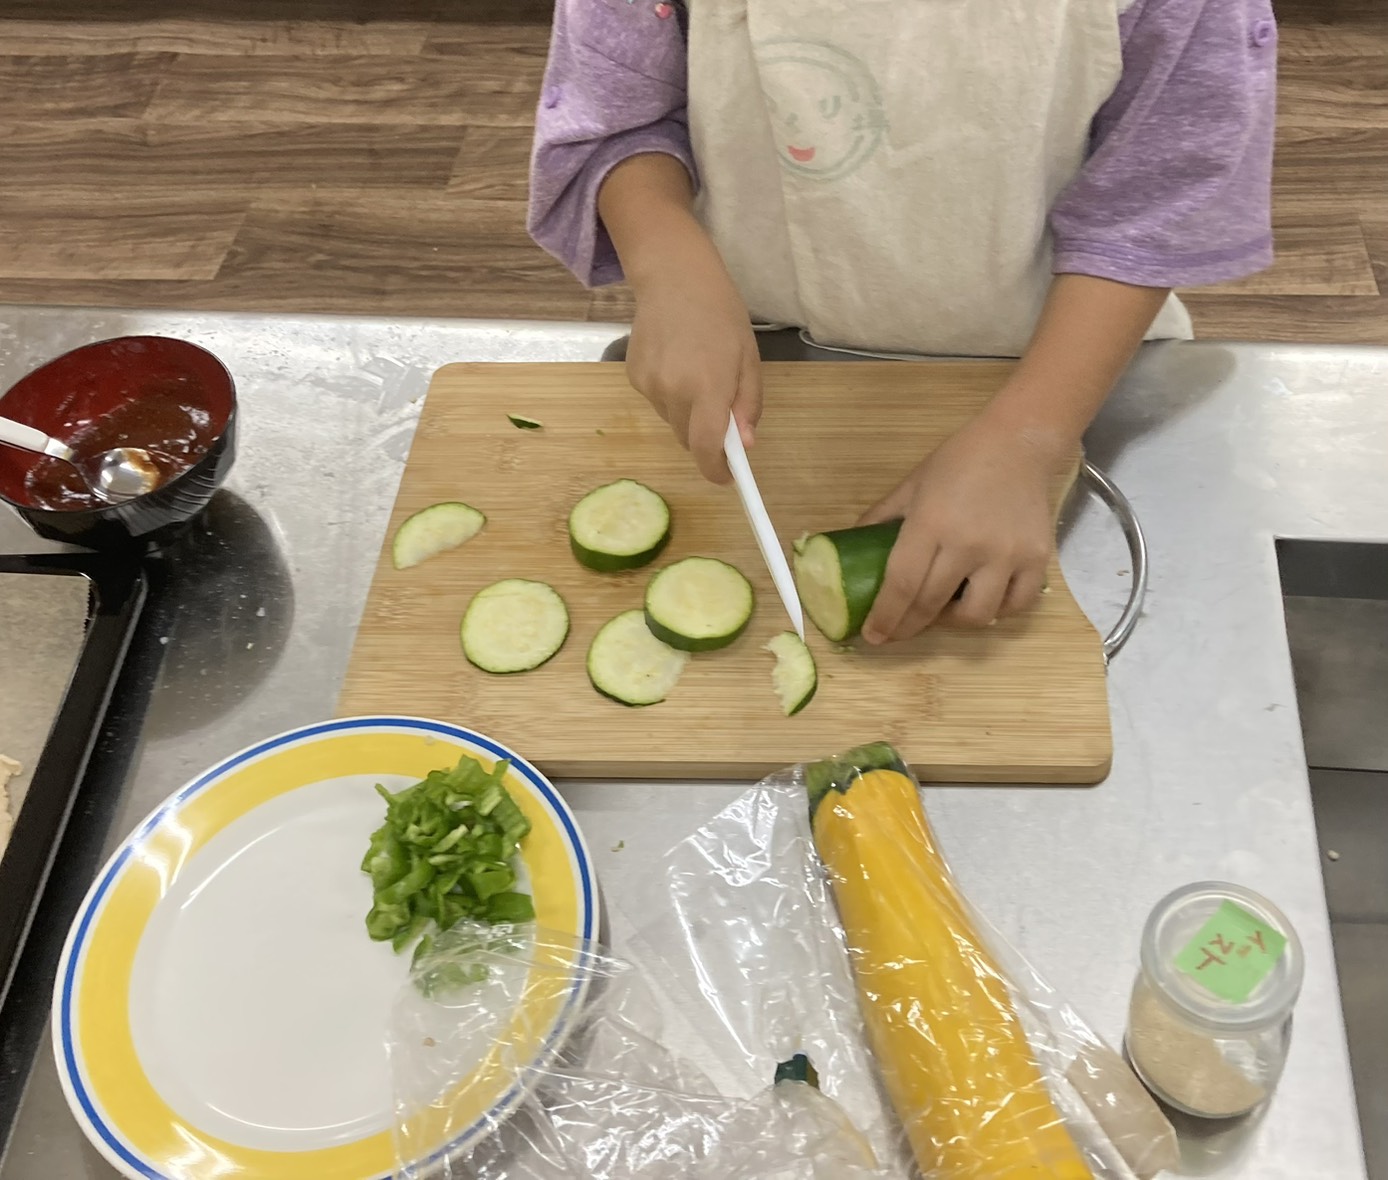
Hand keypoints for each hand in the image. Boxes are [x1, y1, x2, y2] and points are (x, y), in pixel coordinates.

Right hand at [625, 233, 760, 484]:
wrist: (673, 276)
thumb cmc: (721, 314)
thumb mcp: (748, 358)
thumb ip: (747, 405)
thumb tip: (744, 445)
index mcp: (708, 386)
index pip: (706, 447)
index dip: (716, 470)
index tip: (728, 477)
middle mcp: (674, 391)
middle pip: (689, 439)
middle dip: (706, 437)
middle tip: (720, 410)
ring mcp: (649, 386)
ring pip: (673, 421)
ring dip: (688, 413)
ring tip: (696, 373)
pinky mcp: (633, 377)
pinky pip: (657, 403)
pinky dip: (670, 396)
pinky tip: (676, 362)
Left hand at [859, 411, 1075, 643]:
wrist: (1019, 443)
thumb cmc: (959, 461)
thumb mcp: (911, 484)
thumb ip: (881, 518)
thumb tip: (853, 547)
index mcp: (932, 523)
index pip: (903, 584)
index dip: (886, 616)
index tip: (873, 636)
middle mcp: (970, 545)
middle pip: (932, 604)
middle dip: (908, 627)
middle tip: (896, 632)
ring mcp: (1007, 555)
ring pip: (976, 615)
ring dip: (952, 623)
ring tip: (940, 612)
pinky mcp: (1038, 559)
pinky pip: (1015, 605)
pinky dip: (995, 612)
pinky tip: (980, 600)